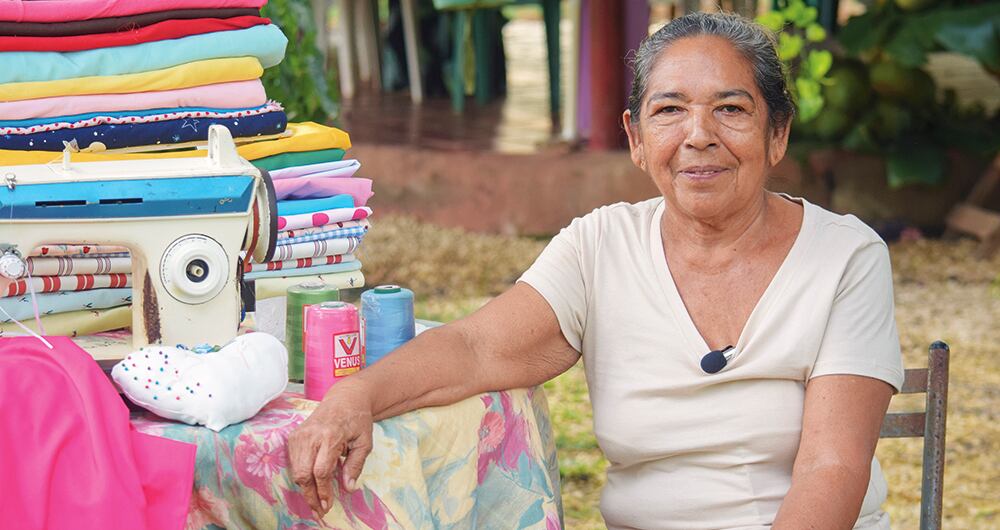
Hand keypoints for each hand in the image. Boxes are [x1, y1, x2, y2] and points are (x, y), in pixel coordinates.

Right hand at [287, 384, 373, 516]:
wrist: (345, 398)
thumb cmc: (357, 420)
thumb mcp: (364, 442)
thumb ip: (355, 465)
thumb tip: (348, 488)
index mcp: (331, 436)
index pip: (321, 471)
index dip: (323, 491)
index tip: (327, 505)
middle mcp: (311, 435)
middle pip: (303, 473)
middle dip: (310, 495)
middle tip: (319, 511)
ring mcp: (300, 435)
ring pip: (295, 470)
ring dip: (304, 489)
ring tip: (315, 502)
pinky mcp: (294, 435)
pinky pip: (293, 462)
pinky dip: (301, 476)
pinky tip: (311, 485)